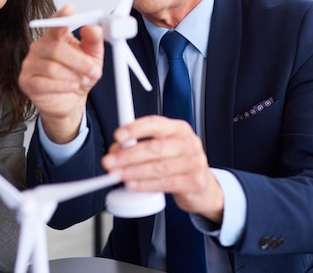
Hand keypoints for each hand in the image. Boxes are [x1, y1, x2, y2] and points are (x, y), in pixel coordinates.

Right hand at [18, 5, 103, 142]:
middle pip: (56, 49)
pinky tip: (72, 86)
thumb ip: (94, 40)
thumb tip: (93, 28)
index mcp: (55, 37)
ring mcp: (30, 64)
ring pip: (51, 67)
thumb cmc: (77, 76)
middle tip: (93, 70)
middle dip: (79, 61)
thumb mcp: (93, 57)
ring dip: (72, 76)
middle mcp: (39, 47)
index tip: (69, 10)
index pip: (55, 23)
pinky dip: (62, 85)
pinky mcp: (26, 81)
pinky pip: (43, 83)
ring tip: (82, 81)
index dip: (61, 17)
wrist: (69, 101)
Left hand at [102, 115, 223, 222]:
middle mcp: (188, 142)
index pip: (155, 123)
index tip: (118, 136)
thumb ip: (141, 146)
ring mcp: (194, 162)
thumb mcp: (163, 149)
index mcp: (178, 128)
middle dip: (128, 155)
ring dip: (133, 171)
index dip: (135, 129)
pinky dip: (146, 185)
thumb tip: (116, 150)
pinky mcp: (195, 181)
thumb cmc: (178, 164)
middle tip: (110, 161)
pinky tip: (132, 185)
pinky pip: (166, 183)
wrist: (202, 187)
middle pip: (154, 147)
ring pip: (158, 167)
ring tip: (117, 175)